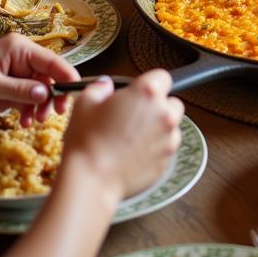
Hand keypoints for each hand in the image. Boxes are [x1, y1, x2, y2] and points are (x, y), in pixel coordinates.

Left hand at [0, 34, 78, 123]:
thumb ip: (18, 90)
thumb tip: (45, 94)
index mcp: (20, 48)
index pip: (52, 62)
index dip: (66, 77)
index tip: (74, 96)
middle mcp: (22, 58)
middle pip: (49, 78)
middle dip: (51, 97)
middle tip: (50, 116)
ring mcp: (16, 72)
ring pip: (39, 90)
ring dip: (38, 106)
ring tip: (31, 122)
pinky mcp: (9, 85)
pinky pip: (26, 97)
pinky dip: (27, 109)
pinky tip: (22, 120)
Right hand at [62, 70, 183, 199]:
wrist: (91, 179)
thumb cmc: (86, 140)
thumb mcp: (85, 103)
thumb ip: (100, 88)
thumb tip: (106, 86)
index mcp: (147, 92)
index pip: (163, 77)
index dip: (151, 84)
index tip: (140, 93)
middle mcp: (164, 113)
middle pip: (172, 103)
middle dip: (158, 107)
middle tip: (135, 117)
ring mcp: (169, 139)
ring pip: (171, 128)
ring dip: (158, 130)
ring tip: (132, 139)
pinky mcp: (167, 162)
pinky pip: (165, 150)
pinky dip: (155, 151)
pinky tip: (134, 155)